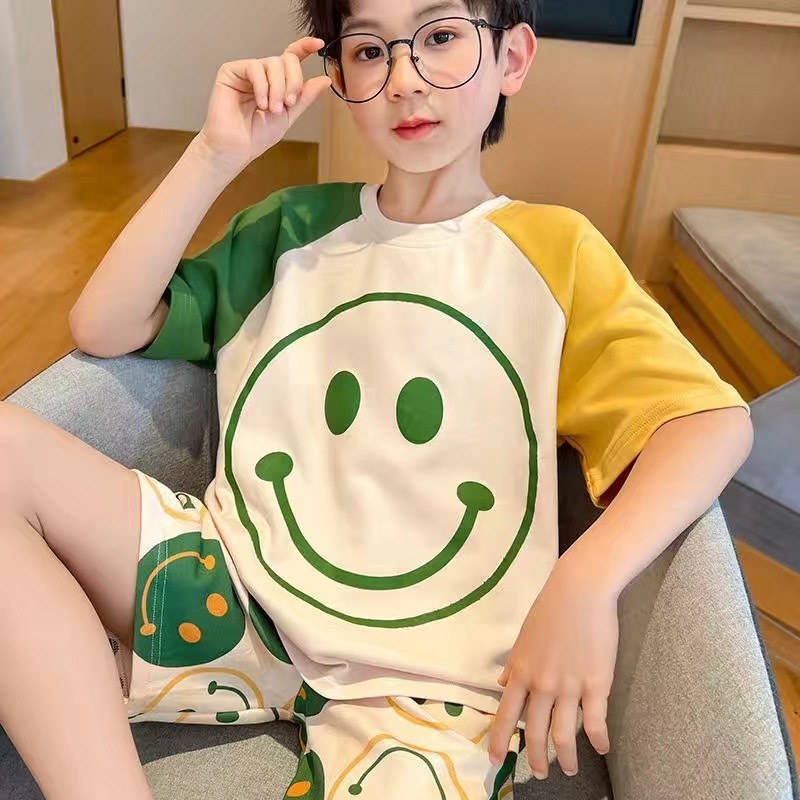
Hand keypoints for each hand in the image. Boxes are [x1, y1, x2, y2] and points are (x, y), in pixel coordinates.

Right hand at [195, 38, 330, 173]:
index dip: (305, 47)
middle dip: (292, 82)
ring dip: (277, 88)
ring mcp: (247, 71)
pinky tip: (260, 103)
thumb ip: (305, 97)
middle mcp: (263, 73)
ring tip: (271, 109)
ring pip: (272, 63)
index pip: (292, 57)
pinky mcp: (231, 71)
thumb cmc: (258, 135)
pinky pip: (254, 67)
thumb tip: (325, 80)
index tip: (319, 44)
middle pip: (286, 60)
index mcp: (277, 82)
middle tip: (287, 104)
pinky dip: (262, 86)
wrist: (237, 147)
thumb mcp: (289, 115)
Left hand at [489, 556, 618, 778]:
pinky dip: (597, 741)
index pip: (506, 714)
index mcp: (521, 671)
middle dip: (535, 759)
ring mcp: (569, 687)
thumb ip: (515, 665)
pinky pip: (595, 723)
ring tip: (569, 770)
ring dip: (566, 759)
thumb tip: (503, 685)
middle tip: (539, 773)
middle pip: (535, 733)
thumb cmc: (550, 609)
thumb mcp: (524, 638)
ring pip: (563, 736)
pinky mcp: (596, 685)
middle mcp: (542, 684)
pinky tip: (600, 748)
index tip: (495, 759)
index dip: (499, 740)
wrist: (580, 591)